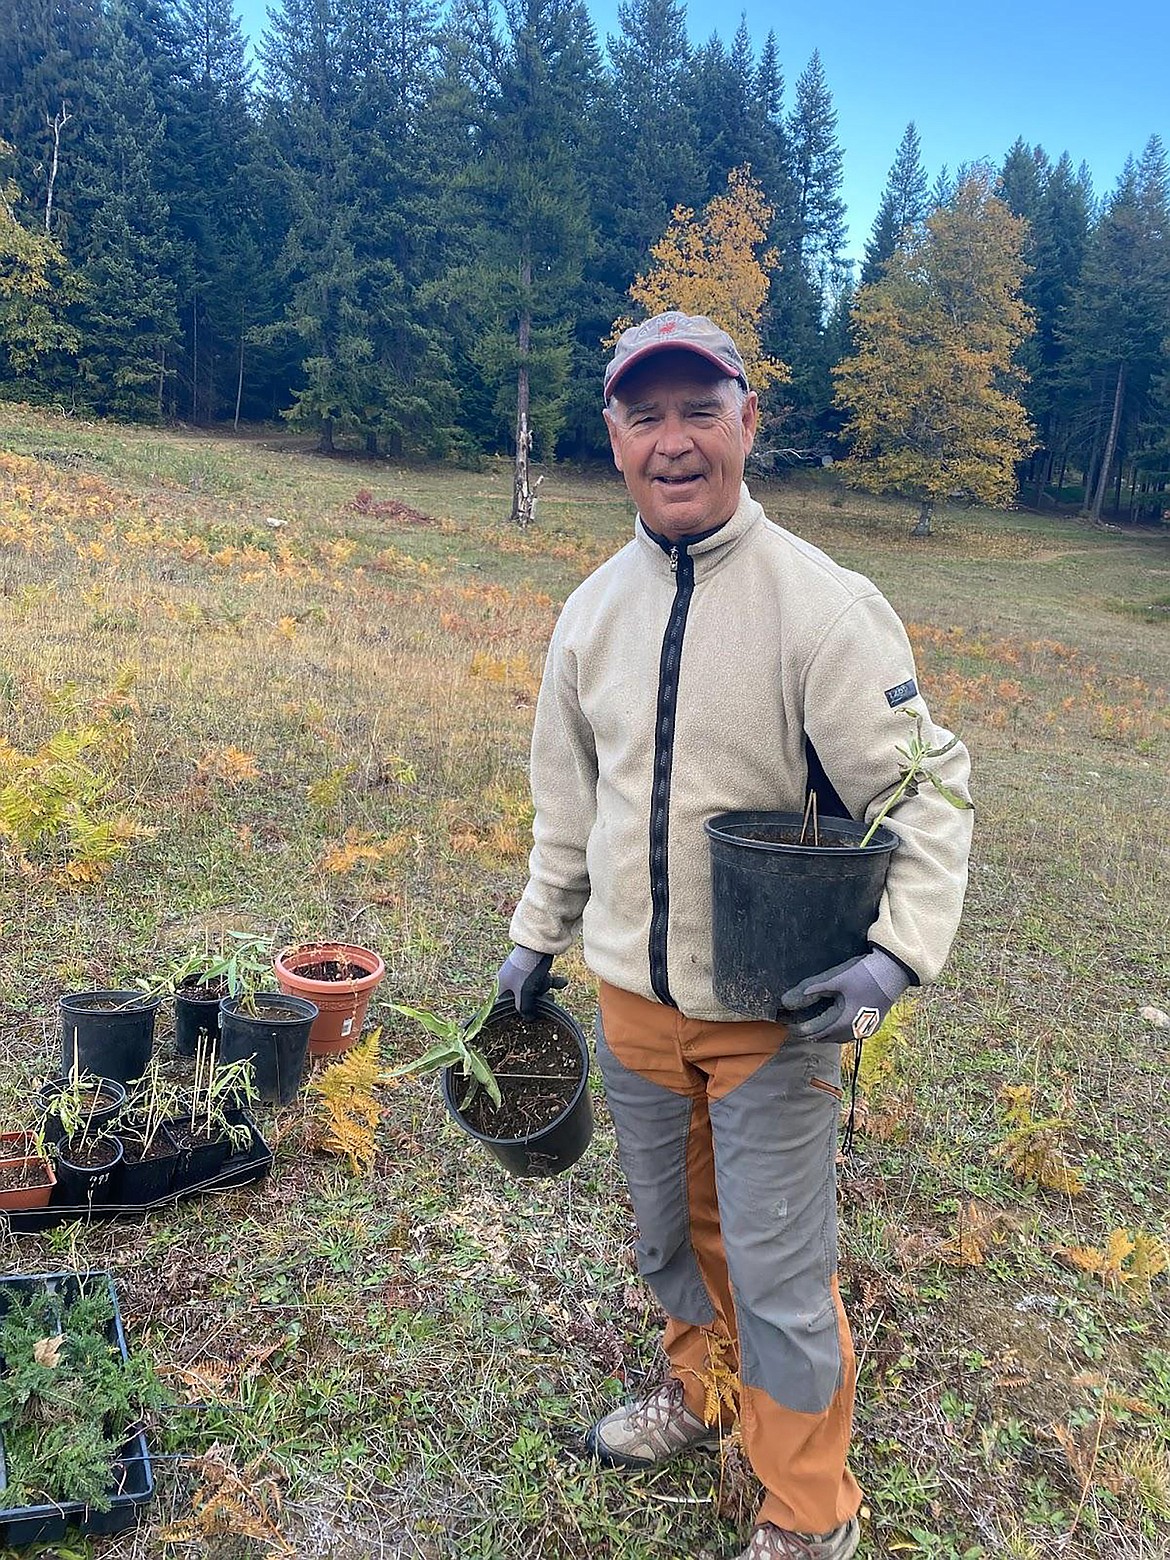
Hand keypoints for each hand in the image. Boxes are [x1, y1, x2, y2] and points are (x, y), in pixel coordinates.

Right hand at [496, 946, 566, 1014]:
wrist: (539, 944)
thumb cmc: (528, 970)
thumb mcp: (525, 993)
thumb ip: (525, 1008)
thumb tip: (528, 1020)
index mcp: (503, 985)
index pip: (505, 1004)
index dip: (515, 1012)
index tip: (526, 1018)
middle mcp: (511, 979)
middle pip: (522, 998)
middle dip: (535, 1002)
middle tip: (544, 1005)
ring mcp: (524, 973)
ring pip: (534, 989)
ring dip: (545, 993)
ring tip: (553, 997)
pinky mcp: (536, 967)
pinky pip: (544, 979)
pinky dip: (554, 982)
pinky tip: (564, 982)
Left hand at [780, 949, 910, 1044]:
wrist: (893, 972)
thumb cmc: (866, 975)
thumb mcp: (838, 980)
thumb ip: (815, 989)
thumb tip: (792, 998)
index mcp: (845, 1021)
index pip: (817, 1032)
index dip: (801, 1030)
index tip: (789, 1027)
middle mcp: (856, 1030)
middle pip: (828, 1039)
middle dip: (812, 1035)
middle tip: (797, 1029)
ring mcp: (866, 1029)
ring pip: (841, 1039)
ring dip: (826, 1035)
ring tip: (812, 1030)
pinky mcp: (873, 1025)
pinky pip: (851, 1035)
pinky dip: (839, 1033)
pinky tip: (835, 1026)